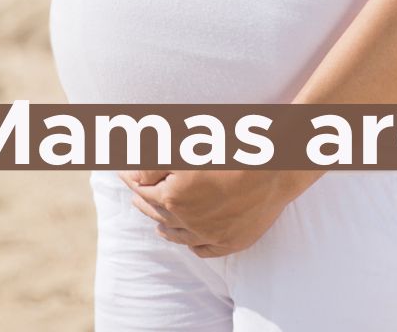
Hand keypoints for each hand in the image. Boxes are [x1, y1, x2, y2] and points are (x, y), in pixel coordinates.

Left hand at [119, 166, 326, 256]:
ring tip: (155, 220)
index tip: (120, 170)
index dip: (130, 178)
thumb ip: (153, 162)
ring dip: (162, 226)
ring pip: (177, 235)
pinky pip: (202, 250)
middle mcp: (188, 221)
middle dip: (143, 200)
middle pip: (156, 213)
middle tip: (135, 192)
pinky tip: (186, 239)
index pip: (141, 189)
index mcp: (173, 197)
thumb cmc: (234, 149)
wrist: (277, 165)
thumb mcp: (187, 146)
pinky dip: (190, 244)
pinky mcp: (231, 242)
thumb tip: (132, 175)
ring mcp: (211, 235)